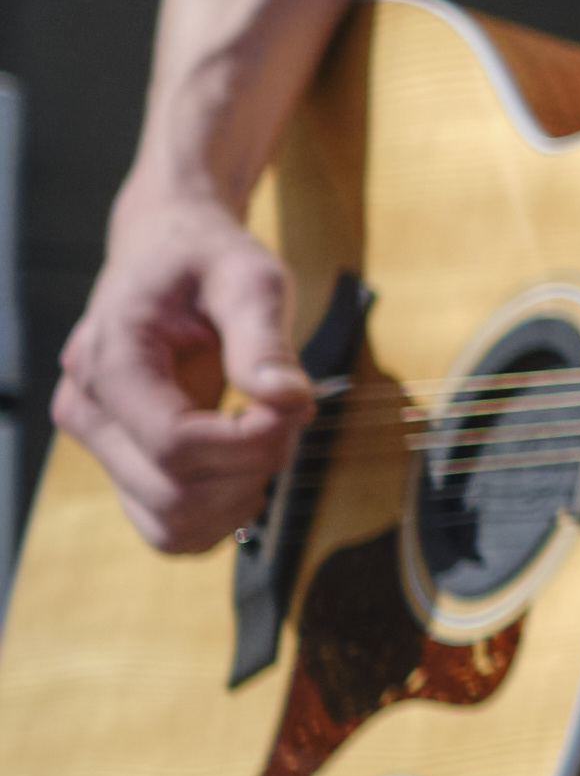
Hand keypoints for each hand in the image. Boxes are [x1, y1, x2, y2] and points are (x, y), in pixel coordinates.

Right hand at [55, 174, 317, 556]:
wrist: (167, 250)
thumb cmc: (206, 259)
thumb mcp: (249, 277)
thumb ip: (264, 339)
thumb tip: (289, 400)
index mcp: (110, 360)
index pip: (175, 443)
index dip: (251, 442)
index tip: (295, 404)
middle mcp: (88, 409)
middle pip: (173, 493)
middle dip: (252, 468)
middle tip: (287, 415)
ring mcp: (98, 442)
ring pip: (168, 525)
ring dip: (236, 502)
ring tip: (265, 440)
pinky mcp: (120, 461)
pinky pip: (165, 525)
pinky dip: (217, 514)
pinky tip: (246, 469)